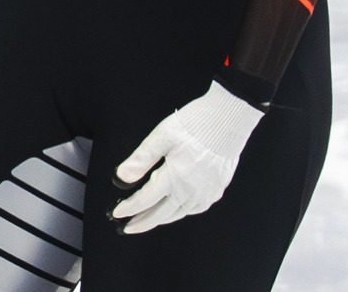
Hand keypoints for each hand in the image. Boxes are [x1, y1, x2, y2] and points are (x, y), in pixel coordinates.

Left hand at [110, 80, 266, 233]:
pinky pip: (194, 208)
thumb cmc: (197, 123)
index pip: (145, 200)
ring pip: (178, 214)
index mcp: (174, 178)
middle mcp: (190, 191)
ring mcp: (205, 193)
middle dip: (142, 223)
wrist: (229, 119)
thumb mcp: (163, 135)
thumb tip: (122, 176)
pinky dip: (181, 212)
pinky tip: (176, 208)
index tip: (117, 213)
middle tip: (128, 227)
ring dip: (161, 219)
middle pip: (161, 214)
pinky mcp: (216, 190)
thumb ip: (142, 158)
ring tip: (149, 220)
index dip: (129, 208)